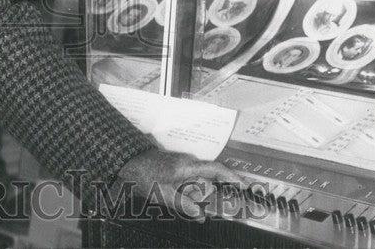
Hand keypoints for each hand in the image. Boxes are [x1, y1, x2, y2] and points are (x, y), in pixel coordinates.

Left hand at [114, 148, 244, 218]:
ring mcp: (182, 163)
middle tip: (238, 201)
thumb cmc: (143, 175)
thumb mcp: (163, 193)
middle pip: (212, 175)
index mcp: (187, 166)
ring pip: (201, 179)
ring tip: (211, 203)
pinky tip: (192, 200)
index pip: (216, 169)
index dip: (233, 177)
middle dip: (224, 188)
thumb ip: (184, 203)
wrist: (127, 161)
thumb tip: (202, 215)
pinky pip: (193, 178)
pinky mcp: (177, 167)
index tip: (247, 185)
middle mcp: (188, 162)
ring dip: (207, 192)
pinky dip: (197, 190)